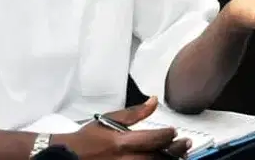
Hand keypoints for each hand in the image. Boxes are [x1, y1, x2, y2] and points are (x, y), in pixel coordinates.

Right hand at [53, 96, 190, 158]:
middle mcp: (124, 159)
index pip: (153, 139)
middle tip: (185, 144)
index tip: (174, 132)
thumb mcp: (108, 121)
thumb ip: (134, 113)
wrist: (69, 158)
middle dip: (175, 151)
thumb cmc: (86, 140)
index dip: (168, 136)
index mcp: (120, 142)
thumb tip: (152, 101)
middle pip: (158, 157)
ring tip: (179, 155)